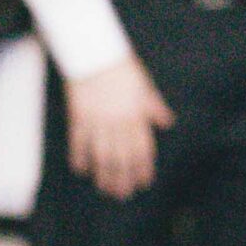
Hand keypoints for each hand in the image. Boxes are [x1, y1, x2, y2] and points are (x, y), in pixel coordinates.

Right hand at [65, 55, 174, 201]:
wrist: (93, 51)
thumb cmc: (120, 64)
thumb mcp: (143, 83)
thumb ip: (153, 106)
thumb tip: (166, 122)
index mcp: (136, 114)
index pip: (142, 148)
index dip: (143, 167)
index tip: (143, 182)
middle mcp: (117, 121)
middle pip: (121, 156)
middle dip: (123, 178)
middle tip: (123, 194)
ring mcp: (97, 120)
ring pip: (102, 154)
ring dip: (104, 174)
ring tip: (105, 188)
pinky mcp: (78, 115)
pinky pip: (79, 141)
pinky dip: (80, 156)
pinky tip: (82, 169)